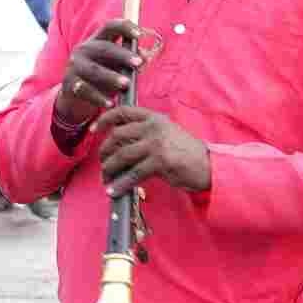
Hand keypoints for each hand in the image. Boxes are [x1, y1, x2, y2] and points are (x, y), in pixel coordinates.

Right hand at [54, 19, 140, 133]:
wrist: (75, 98)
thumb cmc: (102, 78)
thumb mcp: (115, 67)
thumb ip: (129, 61)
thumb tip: (145, 56)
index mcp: (97, 41)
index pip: (110, 27)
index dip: (125, 27)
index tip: (140, 34)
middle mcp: (84, 50)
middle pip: (104, 48)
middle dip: (123, 55)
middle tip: (138, 63)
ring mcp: (74, 67)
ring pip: (94, 70)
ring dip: (111, 77)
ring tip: (126, 84)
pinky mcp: (70, 84)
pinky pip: (85, 91)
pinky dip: (99, 98)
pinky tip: (110, 103)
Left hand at [94, 106, 211, 195]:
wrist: (207, 165)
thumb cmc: (185, 152)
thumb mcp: (166, 134)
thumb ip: (144, 135)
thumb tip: (118, 146)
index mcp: (154, 118)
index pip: (124, 111)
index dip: (105, 119)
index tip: (95, 130)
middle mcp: (154, 128)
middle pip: (117, 136)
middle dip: (105, 152)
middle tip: (102, 164)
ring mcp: (156, 144)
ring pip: (122, 155)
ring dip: (110, 169)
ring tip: (106, 179)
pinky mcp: (159, 162)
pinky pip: (133, 174)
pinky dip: (121, 184)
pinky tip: (115, 191)